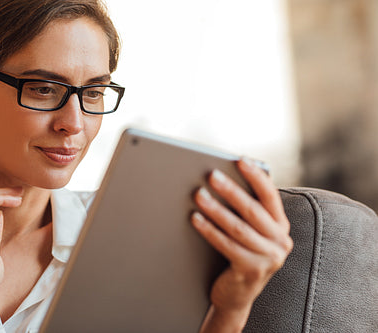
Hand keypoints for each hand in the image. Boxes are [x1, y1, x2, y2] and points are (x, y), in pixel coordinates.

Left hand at [192, 158, 292, 331]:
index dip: (256, 176)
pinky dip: (209, 230)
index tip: (240, 160)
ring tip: (198, 195)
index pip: (270, 196)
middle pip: (252, 210)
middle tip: (211, 175)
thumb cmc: (239, 255)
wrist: (236, 296)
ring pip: (238, 228)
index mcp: (281, 226)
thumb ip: (246, 210)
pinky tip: (195, 218)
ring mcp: (268, 258)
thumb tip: (223, 179)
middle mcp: (280, 242)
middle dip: (231, 190)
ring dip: (216, 209)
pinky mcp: (251, 271)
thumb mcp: (250, 233)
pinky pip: (226, 245)